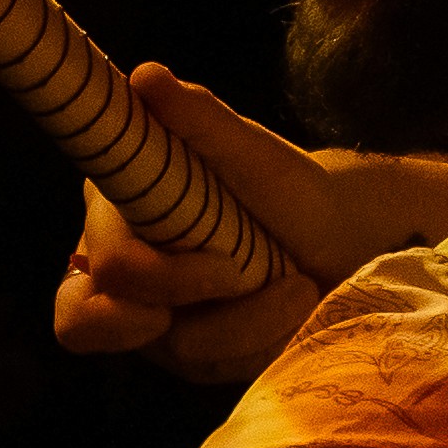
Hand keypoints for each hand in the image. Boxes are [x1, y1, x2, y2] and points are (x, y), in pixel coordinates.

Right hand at [47, 66, 447, 383]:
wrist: (347, 239)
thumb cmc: (296, 187)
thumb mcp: (256, 154)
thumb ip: (200, 120)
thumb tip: (145, 76)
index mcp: (120, 206)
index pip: (99, 264)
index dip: (145, 279)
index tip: (218, 269)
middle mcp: (120, 262)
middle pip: (104, 323)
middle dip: (205, 313)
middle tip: (258, 284)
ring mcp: (151, 312)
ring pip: (176, 351)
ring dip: (251, 326)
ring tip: (299, 289)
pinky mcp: (187, 349)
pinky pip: (207, 370)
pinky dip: (259, 343)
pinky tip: (288, 312)